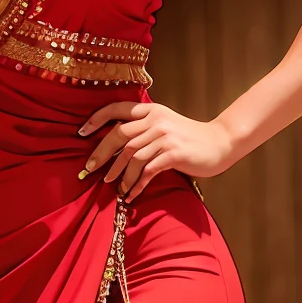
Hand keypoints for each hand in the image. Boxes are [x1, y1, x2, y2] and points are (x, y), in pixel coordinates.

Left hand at [78, 101, 237, 197]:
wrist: (220, 143)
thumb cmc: (189, 138)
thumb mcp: (165, 125)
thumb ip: (143, 129)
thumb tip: (115, 146)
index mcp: (151, 110)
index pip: (118, 108)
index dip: (97, 118)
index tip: (82, 132)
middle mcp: (156, 120)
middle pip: (120, 135)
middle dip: (102, 153)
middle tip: (91, 169)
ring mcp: (165, 137)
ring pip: (132, 156)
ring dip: (120, 174)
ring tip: (114, 186)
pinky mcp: (173, 154)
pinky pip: (147, 171)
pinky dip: (136, 184)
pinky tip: (131, 194)